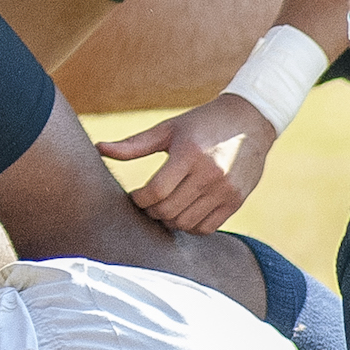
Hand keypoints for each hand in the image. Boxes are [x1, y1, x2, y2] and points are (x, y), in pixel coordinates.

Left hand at [97, 93, 275, 231]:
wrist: (251, 121)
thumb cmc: (202, 123)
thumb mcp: (169, 128)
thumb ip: (134, 144)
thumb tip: (99, 148)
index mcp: (189, 153)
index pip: (155, 192)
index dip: (139, 200)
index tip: (135, 196)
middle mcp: (210, 173)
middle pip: (168, 211)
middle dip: (151, 211)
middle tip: (147, 204)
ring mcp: (225, 190)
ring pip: (185, 223)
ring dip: (168, 220)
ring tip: (164, 208)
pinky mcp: (236, 201)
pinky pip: (206, 228)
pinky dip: (190, 226)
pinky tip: (184, 212)